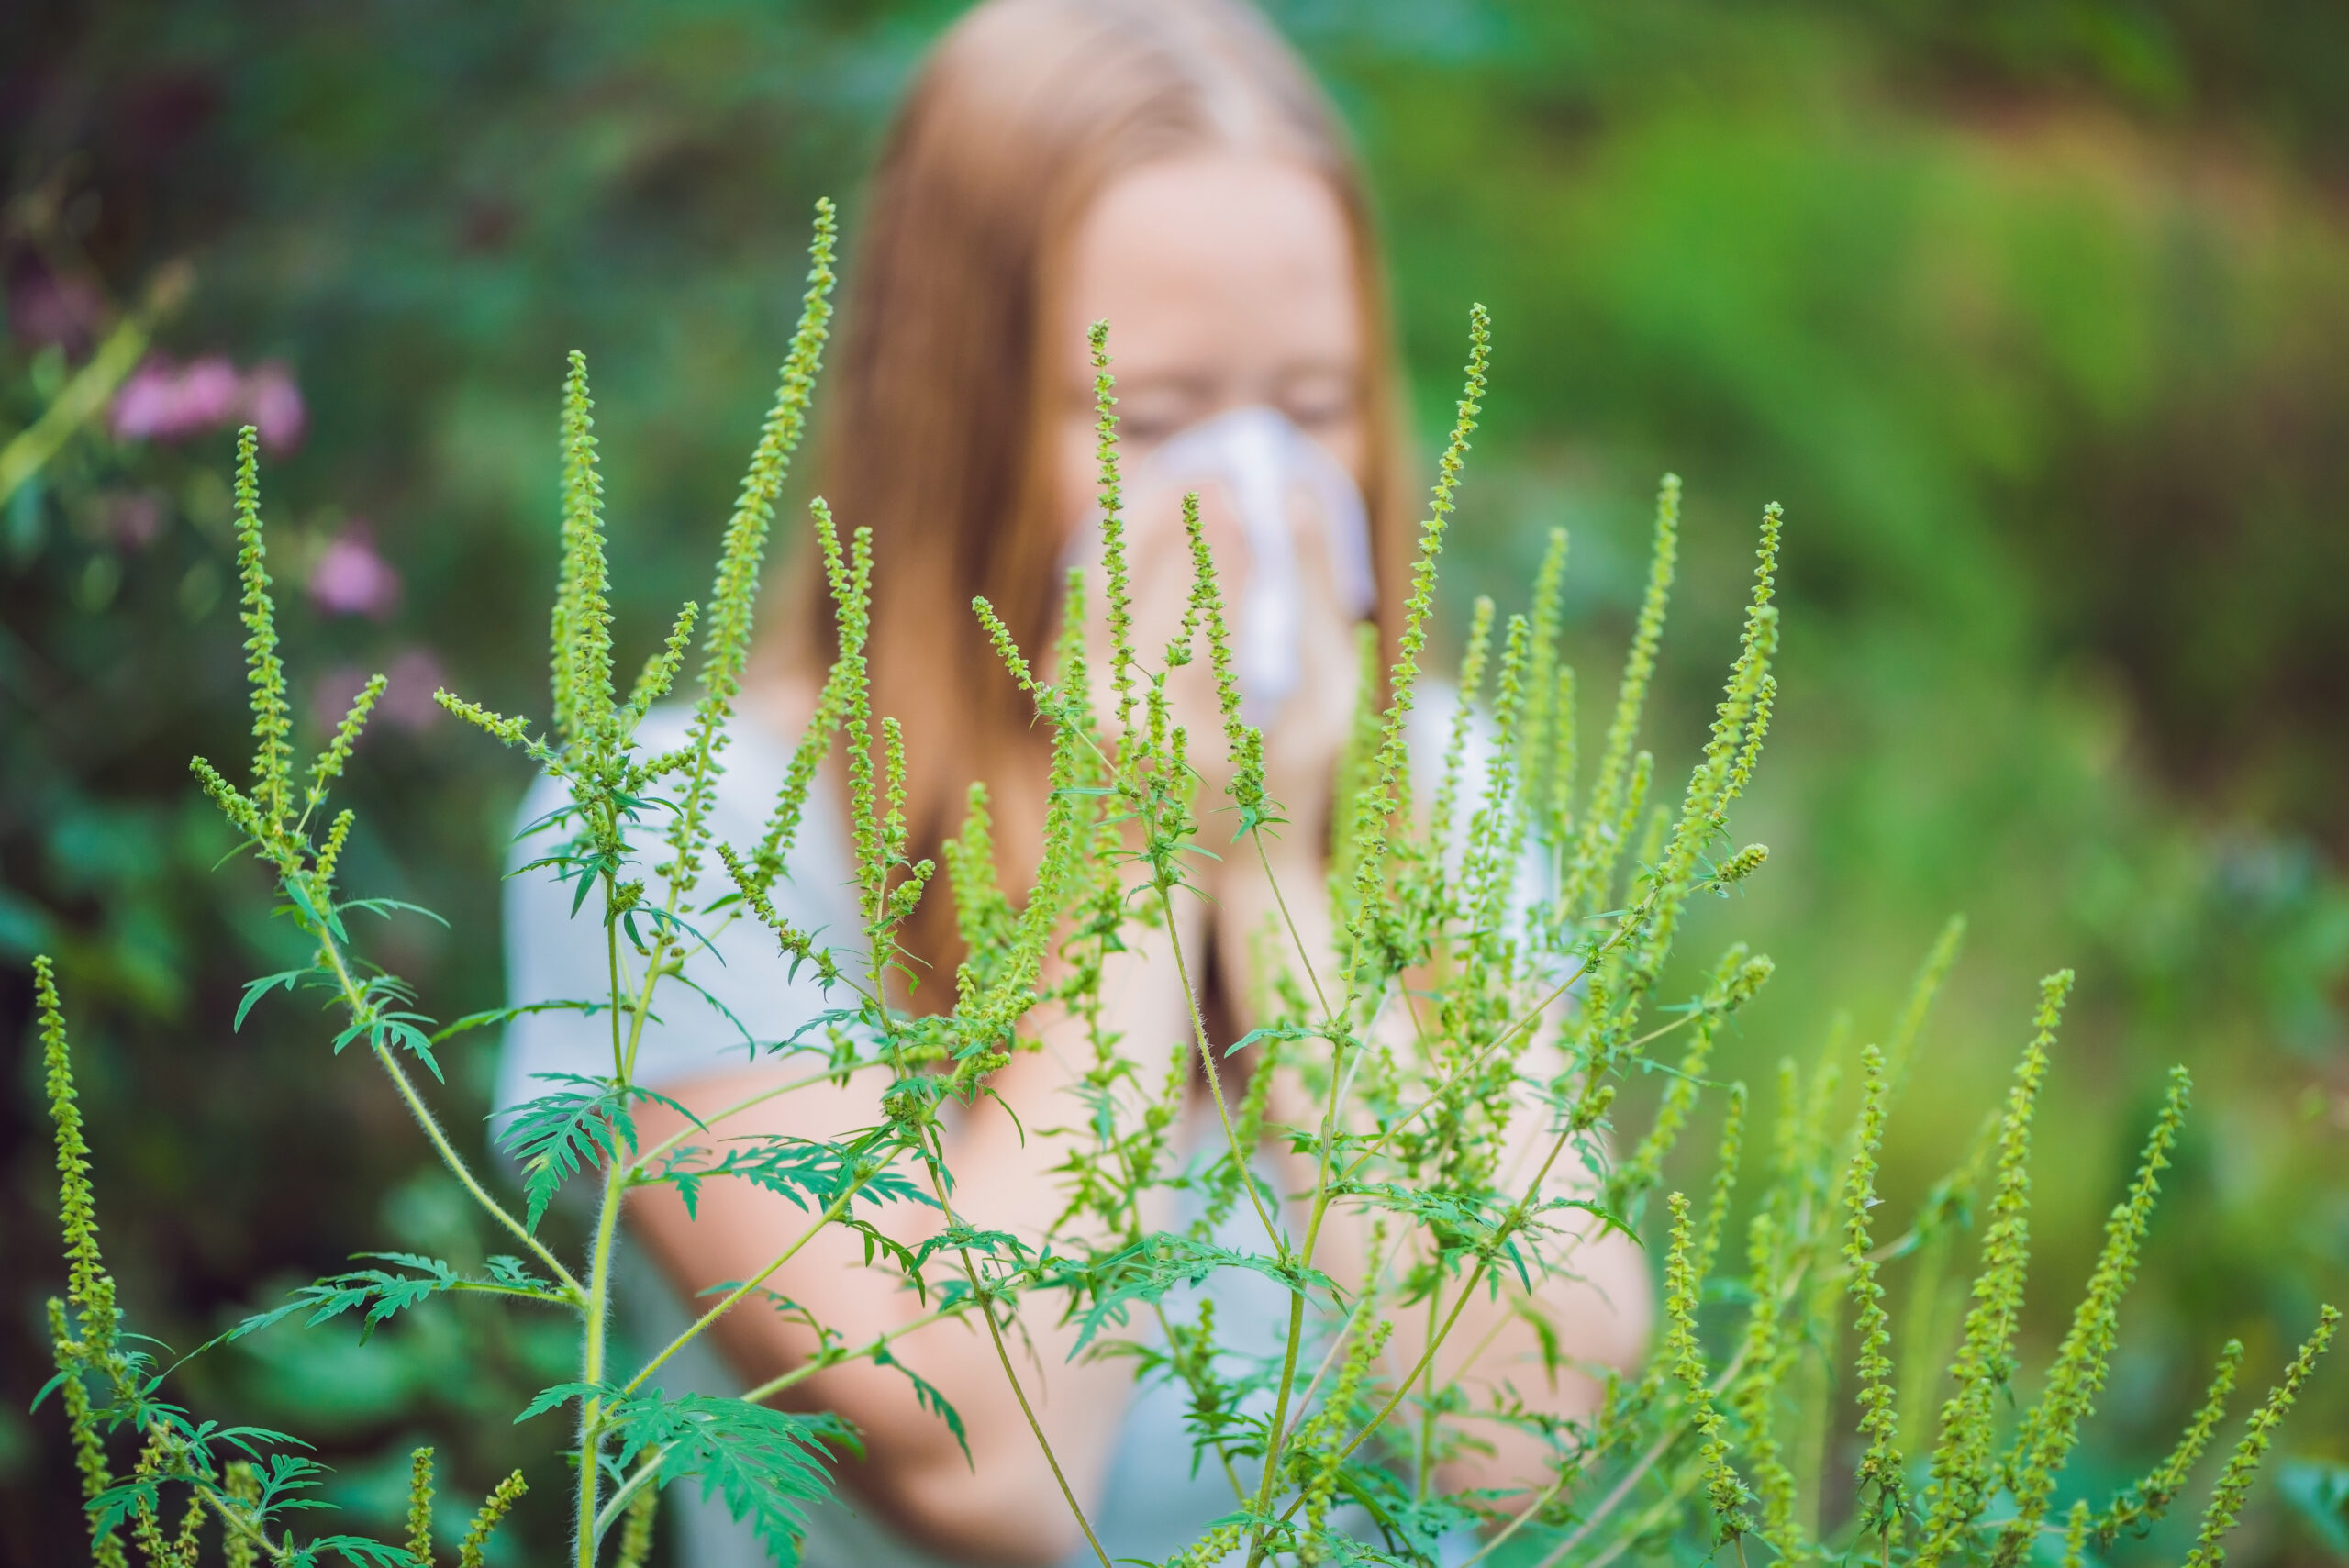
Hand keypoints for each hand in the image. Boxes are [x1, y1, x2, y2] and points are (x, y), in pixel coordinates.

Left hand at [1072, 463, 1361, 841]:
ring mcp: (1085, 703)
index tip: (1251, 501)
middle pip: (1150, 600)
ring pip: (1104, 587)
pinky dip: (1116, 551)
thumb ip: (1318, 608)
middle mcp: (1126, 723)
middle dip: (1184, 530)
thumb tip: (1300, 504)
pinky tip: (1151, 515)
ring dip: (1138, 525)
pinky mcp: (1065, 685)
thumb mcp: (1322, 709)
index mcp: (1195, 742)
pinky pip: (1086, 599)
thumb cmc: (1276, 784)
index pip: (1208, 630)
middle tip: (1218, 479)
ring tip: (1183, 482)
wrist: (1181, 855)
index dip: (1227, 558)